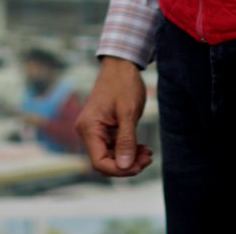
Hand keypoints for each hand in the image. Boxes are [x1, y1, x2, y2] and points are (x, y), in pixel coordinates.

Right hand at [75, 56, 153, 176]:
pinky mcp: (103, 128)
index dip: (119, 169)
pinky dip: (127, 149)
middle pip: (104, 161)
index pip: (99, 162)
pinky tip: (142, 148)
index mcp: (89, 127)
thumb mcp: (128, 112)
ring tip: (147, 153)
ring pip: (110, 155)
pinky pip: (113, 146)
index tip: (139, 165)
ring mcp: (94, 130)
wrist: (121, 65)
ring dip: (129, 158)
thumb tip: (124, 166)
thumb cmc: (123, 84)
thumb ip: (126, 140)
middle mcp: (88, 131)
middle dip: (126, 164)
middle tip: (148, 158)